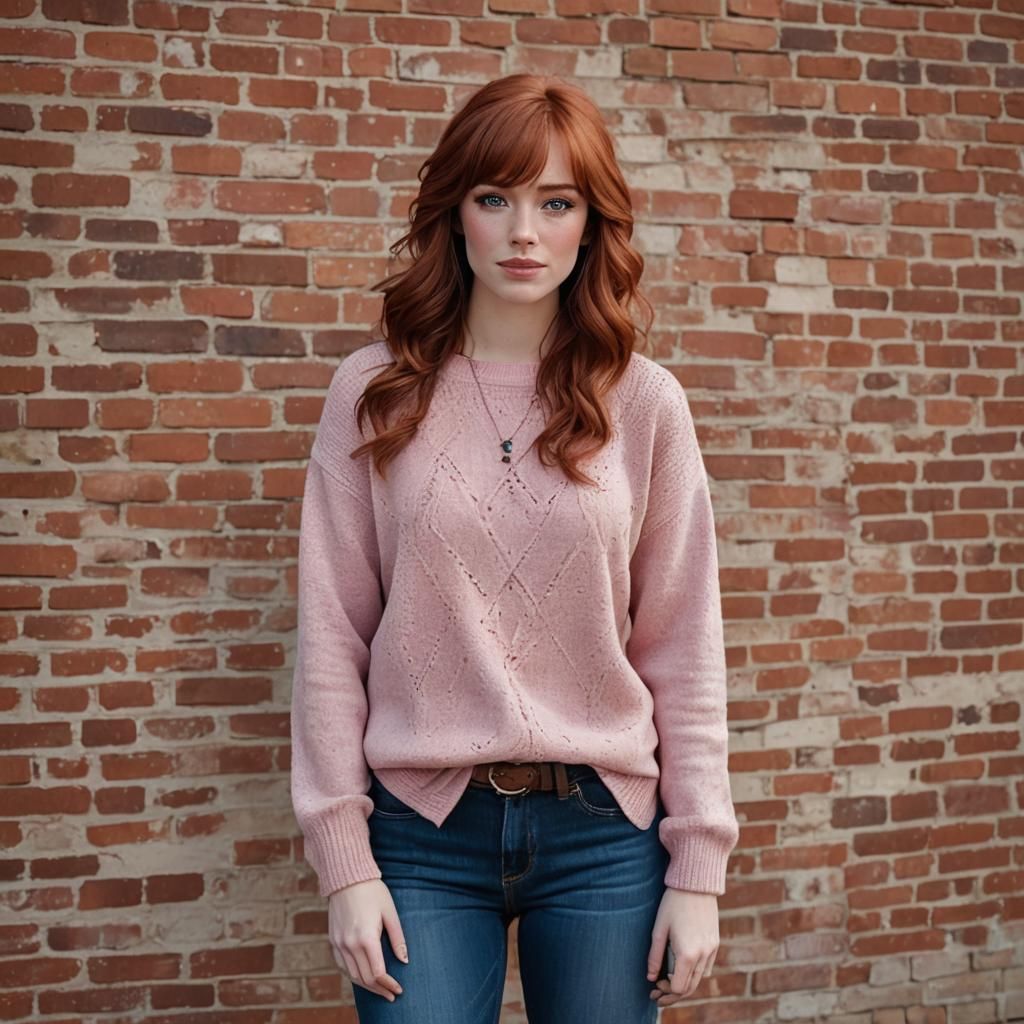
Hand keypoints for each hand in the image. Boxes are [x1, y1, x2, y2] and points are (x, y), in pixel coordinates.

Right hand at [328, 878, 408, 1002]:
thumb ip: (398, 938)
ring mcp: (339, 943)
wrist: (347, 877)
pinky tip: (363, 977)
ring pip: (352, 975)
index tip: (399, 990)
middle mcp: (350, 944)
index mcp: (366, 938)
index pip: (378, 973)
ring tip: (380, 989)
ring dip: (366, 986)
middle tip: (392, 995)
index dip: (389, 984)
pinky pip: (342, 966)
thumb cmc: (372, 891)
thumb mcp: (390, 912)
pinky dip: (353, 975)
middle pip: (365, 978)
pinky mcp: (333, 940)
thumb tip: (405, 960)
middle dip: (379, 989)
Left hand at [645, 887, 719, 1007]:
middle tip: (658, 992)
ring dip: (685, 984)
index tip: (654, 984)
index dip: (665, 990)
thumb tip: (650, 977)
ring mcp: (712, 950)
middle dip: (674, 993)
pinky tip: (683, 967)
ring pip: (700, 979)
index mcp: (688, 954)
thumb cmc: (673, 903)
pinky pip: (706, 967)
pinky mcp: (715, 943)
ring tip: (668, 981)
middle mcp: (703, 955)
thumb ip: (654, 956)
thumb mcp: (659, 929)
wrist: (696, 883)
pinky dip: (695, 973)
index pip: (679, 988)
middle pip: (690, 988)